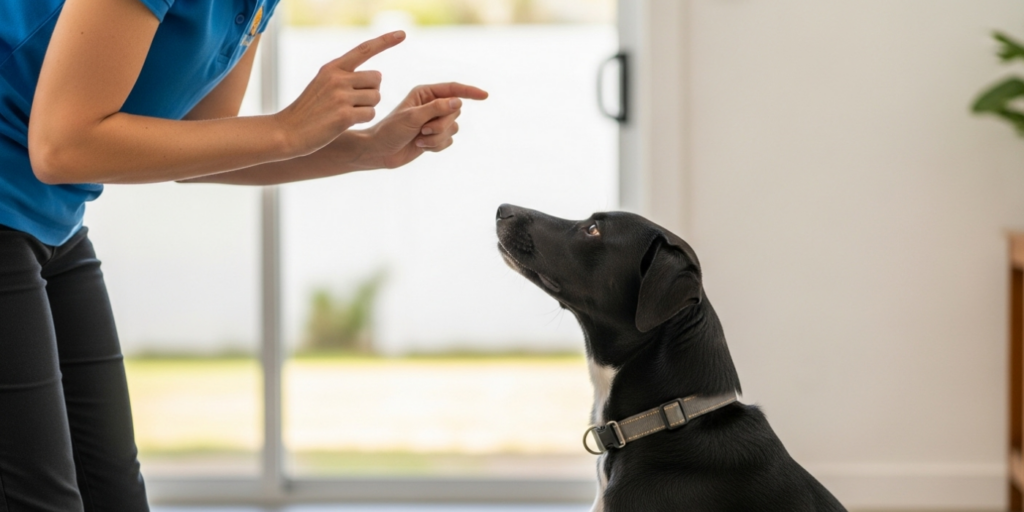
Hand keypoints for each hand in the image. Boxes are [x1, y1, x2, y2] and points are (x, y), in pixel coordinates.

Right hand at [275, 31, 404, 156]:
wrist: (287, 132)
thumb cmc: (309, 110)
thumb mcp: (322, 84)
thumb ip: (345, 76)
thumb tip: (377, 77)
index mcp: (333, 68)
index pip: (364, 49)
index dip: (385, 41)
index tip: (402, 34)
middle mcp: (337, 78)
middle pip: (377, 79)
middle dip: (372, 92)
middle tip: (354, 102)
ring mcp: (340, 96)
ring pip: (376, 98)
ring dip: (367, 107)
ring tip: (347, 113)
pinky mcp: (344, 116)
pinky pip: (370, 114)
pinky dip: (363, 119)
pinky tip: (346, 122)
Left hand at [358, 82, 488, 168]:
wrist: (379, 151)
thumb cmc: (390, 131)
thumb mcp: (412, 117)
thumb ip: (436, 108)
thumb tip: (458, 101)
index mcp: (425, 93)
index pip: (453, 89)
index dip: (470, 92)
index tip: (484, 96)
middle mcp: (432, 105)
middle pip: (455, 111)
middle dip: (442, 124)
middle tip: (423, 130)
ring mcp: (434, 122)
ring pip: (453, 128)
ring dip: (437, 137)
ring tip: (419, 139)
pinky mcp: (434, 137)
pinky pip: (448, 141)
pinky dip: (436, 146)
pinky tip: (421, 146)